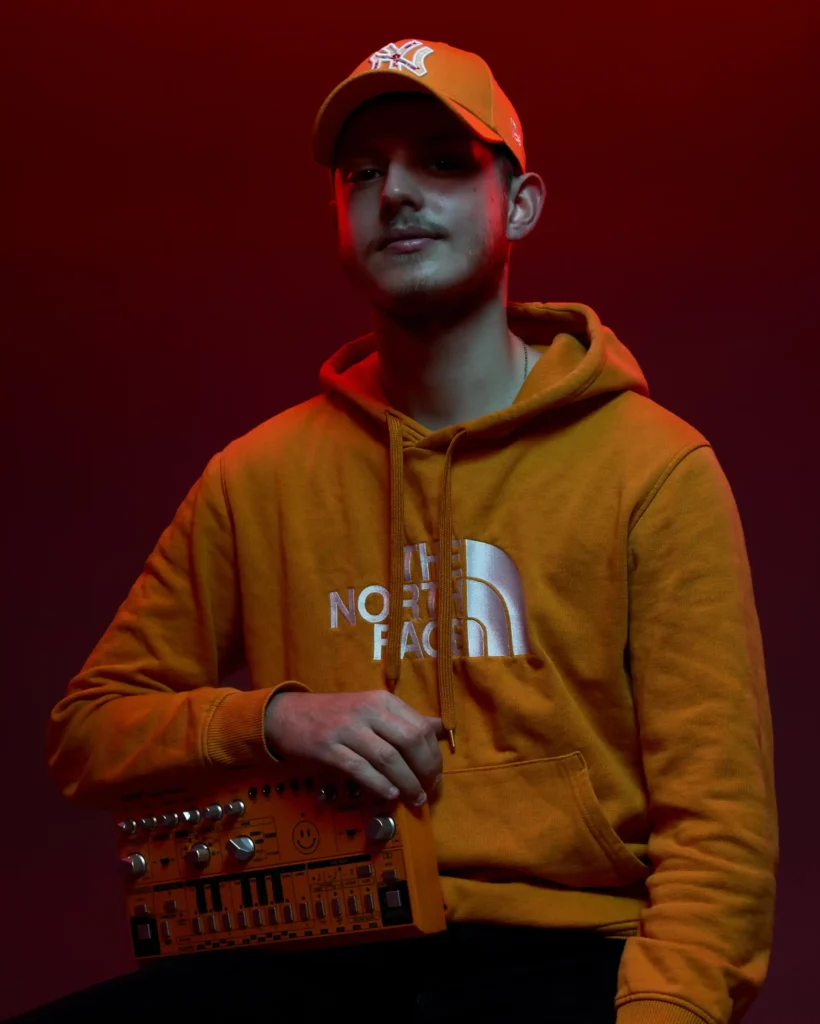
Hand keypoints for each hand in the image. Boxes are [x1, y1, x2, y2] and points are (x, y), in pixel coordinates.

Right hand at [264, 690, 445, 806]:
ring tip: (414, 798)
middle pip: (409, 741)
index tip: (435, 775)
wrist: (288, 716)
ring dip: (406, 782)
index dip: (433, 755)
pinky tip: (389, 794)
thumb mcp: (374, 709)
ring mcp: (347, 728)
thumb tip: (443, 727)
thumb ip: (407, 719)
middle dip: (424, 770)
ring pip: (387, 757)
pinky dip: (379, 783)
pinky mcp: (328, 747)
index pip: (420, 727)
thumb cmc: (337, 715)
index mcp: (383, 700)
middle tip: (428, 790)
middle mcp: (367, 710)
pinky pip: (360, 768)